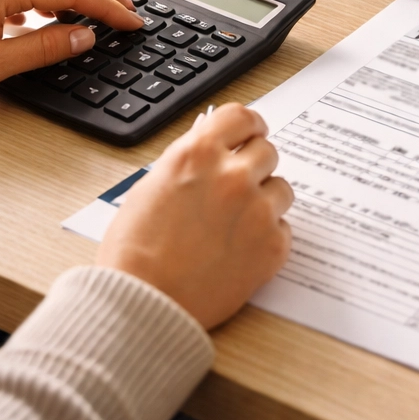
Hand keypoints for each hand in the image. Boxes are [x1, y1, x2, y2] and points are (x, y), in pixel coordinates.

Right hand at [98, 104, 293, 329]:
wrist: (143, 302)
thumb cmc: (134, 251)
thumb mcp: (151, 186)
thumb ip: (187, 162)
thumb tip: (210, 148)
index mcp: (198, 154)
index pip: (241, 117)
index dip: (247, 125)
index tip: (250, 133)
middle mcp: (232, 176)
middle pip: (266, 150)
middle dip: (254, 164)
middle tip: (240, 184)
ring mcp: (256, 211)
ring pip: (281, 188)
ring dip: (264, 199)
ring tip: (237, 222)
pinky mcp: (272, 247)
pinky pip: (284, 227)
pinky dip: (267, 235)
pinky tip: (241, 248)